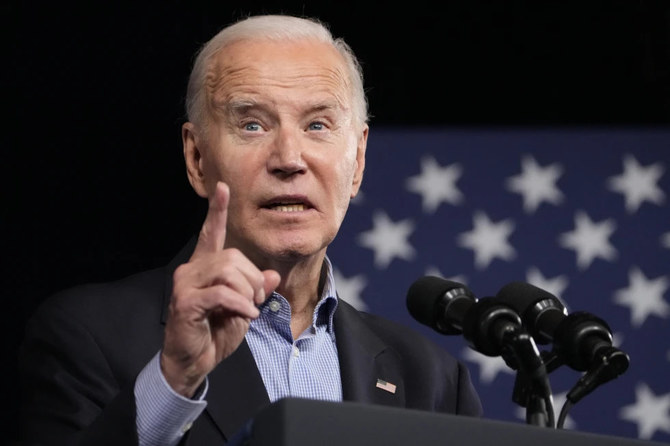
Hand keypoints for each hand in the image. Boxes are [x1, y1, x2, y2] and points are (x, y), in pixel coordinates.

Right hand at [161, 181, 280, 396]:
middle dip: (253, 279)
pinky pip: (222, 293)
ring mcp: (186, 284)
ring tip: (248, 309)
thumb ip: (256, 291)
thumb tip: (272, 276)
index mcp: (205, 268)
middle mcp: (192, 270)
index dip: (217, 211)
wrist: (192, 362)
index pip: (211, 233)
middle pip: (233, 257)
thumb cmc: (215, 333)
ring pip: (228, 271)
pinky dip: (241, 304)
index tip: (223, 188)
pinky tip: (247, 316)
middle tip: (256, 301)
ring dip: (247, 292)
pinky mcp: (186, 302)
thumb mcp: (243, 309)